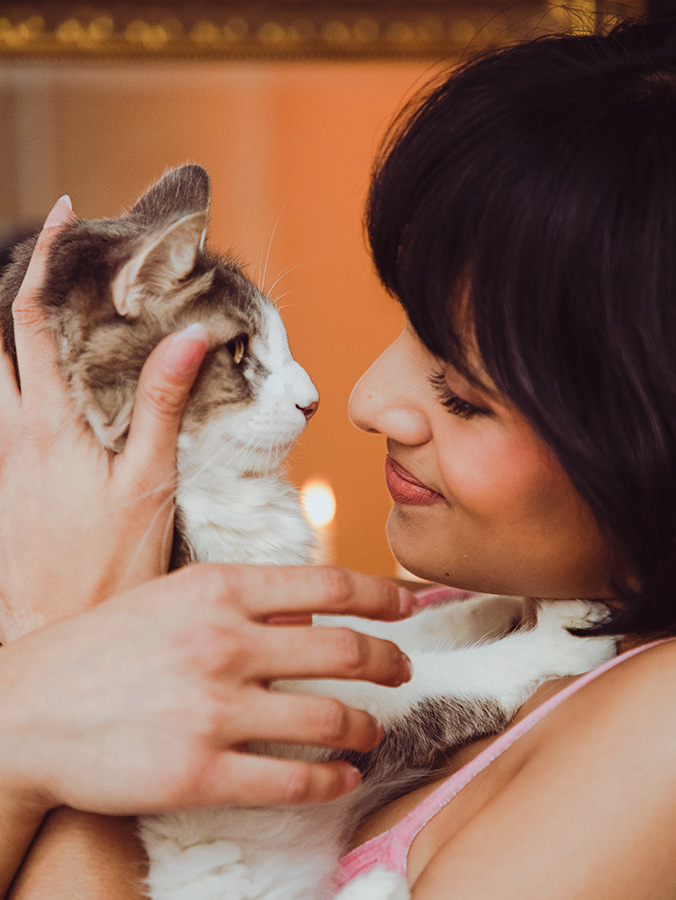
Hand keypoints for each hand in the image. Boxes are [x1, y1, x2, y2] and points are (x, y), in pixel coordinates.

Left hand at [0, 197, 207, 641]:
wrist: (53, 632)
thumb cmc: (109, 568)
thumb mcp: (148, 484)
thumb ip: (161, 406)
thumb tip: (187, 338)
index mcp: (47, 426)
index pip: (33, 321)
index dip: (44, 262)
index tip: (67, 217)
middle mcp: (11, 433)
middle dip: (22, 284)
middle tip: (62, 255)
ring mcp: (2, 458)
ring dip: (19, 328)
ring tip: (64, 304)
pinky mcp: (5, 480)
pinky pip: (6, 410)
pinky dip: (25, 374)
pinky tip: (59, 381)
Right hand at [0, 564, 414, 814]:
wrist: (28, 711)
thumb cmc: (104, 647)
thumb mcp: (172, 596)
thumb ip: (244, 599)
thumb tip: (314, 612)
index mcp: (219, 589)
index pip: (330, 585)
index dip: (384, 595)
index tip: (409, 606)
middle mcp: (224, 643)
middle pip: (345, 651)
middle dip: (390, 663)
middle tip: (403, 671)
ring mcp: (214, 710)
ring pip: (330, 719)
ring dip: (367, 727)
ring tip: (372, 730)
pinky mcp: (200, 773)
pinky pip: (294, 780)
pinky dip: (332, 780)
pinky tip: (342, 776)